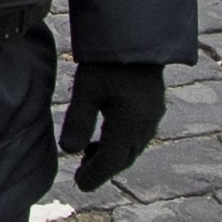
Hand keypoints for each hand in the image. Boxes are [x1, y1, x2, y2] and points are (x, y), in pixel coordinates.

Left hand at [60, 62, 163, 191]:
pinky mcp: (153, 106)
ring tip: (89, 153)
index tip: (80, 185)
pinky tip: (107, 135)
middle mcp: (145, 125)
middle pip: (124, 158)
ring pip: (133, 148)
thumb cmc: (108, 62)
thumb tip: (68, 151)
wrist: (136, 36)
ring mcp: (153, 116)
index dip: (95, 175)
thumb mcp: (86, 90)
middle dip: (104, 169)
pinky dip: (122, 144)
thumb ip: (78, 121)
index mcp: (129, 125)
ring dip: (114, 156)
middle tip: (82, 174)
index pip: (112, 161)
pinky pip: (139, 136)